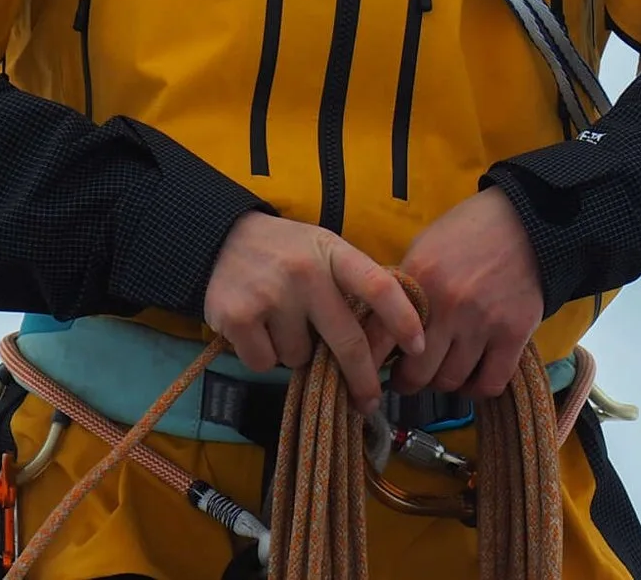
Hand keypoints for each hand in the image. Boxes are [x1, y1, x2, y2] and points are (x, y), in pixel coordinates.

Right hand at [202, 211, 424, 415]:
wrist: (221, 238)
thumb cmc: (286, 252)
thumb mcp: (324, 250)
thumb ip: (351, 284)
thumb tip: (386, 339)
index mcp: (333, 252)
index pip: (378, 285)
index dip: (403, 319)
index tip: (419, 346)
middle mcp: (305, 272)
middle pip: (347, 340)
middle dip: (362, 377)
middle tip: (370, 401)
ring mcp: (270, 295)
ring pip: (301, 358)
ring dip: (296, 352)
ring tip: (281, 321)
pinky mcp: (238, 319)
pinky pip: (265, 363)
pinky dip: (263, 355)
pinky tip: (256, 328)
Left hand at [390, 188, 544, 399]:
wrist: (526, 220)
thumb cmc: (468, 233)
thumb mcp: (423, 249)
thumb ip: (403, 291)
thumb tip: (380, 332)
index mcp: (418, 280)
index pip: (378, 340)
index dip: (368, 365)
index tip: (370, 374)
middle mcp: (448, 306)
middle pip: (416, 374)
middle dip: (407, 381)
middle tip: (409, 377)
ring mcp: (483, 322)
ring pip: (451, 381)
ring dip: (443, 381)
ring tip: (443, 369)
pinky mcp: (514, 333)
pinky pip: (490, 383)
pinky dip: (477, 387)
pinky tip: (473, 375)